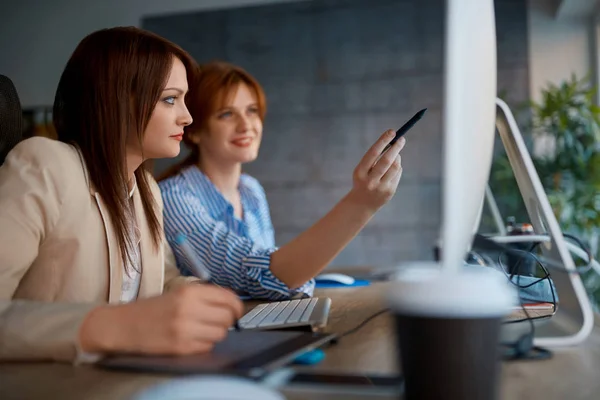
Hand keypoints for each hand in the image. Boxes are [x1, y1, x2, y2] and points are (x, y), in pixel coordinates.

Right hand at [79, 284, 243, 355]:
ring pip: (220, 334)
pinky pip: (207, 347)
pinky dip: (204, 344)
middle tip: (219, 321)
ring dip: (216, 333)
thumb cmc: (152, 309)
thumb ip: (204, 297)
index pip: (228, 298)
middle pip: (227, 317)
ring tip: (203, 330)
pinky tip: (192, 339)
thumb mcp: (178, 293)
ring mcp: (184, 330)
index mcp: (189, 291)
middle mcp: (188, 309)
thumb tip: (231, 305)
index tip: (236, 311)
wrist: (122, 325)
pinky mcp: (180, 348)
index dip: (237, 306)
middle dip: (227, 321)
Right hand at [348, 130, 405, 211]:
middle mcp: (370, 180)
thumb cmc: (363, 180)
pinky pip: (397, 174)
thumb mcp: (363, 169)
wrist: (361, 204)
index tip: (392, 132)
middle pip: (386, 160)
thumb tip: (394, 144)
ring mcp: (381, 187)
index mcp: (360, 172)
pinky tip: (392, 169)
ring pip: (395, 167)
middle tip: (402, 139)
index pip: (373, 153)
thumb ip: (375, 158)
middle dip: (396, 148)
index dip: (383, 141)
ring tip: (395, 155)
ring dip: (397, 158)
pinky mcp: (390, 191)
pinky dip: (397, 168)